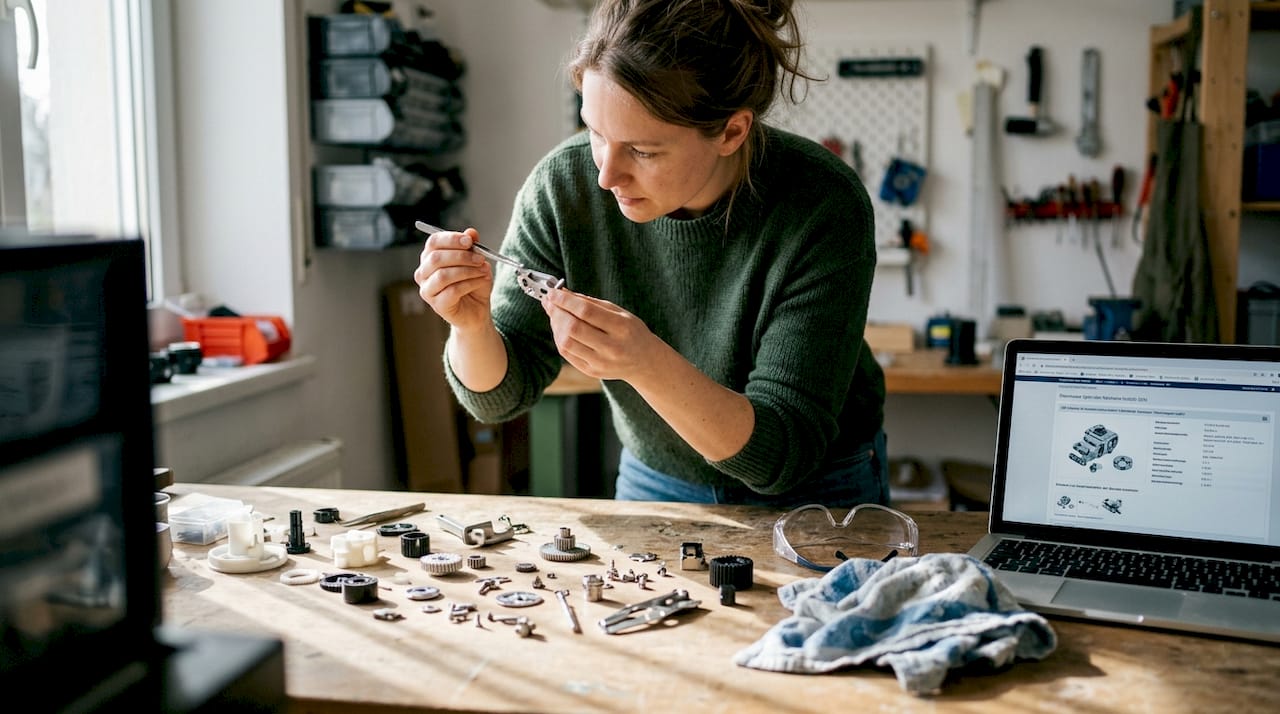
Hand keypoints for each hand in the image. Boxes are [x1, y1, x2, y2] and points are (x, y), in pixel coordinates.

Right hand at [413, 226, 492, 330]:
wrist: (477, 310)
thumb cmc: (473, 284)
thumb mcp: (476, 262)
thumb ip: (472, 247)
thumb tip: (471, 232)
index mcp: (429, 257)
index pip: (433, 242)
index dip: (451, 239)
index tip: (469, 241)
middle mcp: (423, 273)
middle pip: (436, 258)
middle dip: (461, 256)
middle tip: (480, 258)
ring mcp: (427, 290)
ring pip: (443, 275)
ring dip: (467, 271)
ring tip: (484, 271)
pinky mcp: (437, 305)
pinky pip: (452, 290)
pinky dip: (470, 283)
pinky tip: (481, 281)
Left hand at [542, 288, 660, 381]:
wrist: (644, 361)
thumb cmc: (630, 331)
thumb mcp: (618, 312)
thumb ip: (590, 302)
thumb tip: (563, 293)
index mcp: (622, 327)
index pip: (586, 311)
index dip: (566, 301)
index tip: (553, 292)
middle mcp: (612, 347)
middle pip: (573, 328)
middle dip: (556, 312)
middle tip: (549, 301)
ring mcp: (601, 362)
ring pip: (566, 342)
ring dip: (555, 325)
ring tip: (554, 314)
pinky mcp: (591, 371)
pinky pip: (566, 353)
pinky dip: (559, 337)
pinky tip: (560, 328)